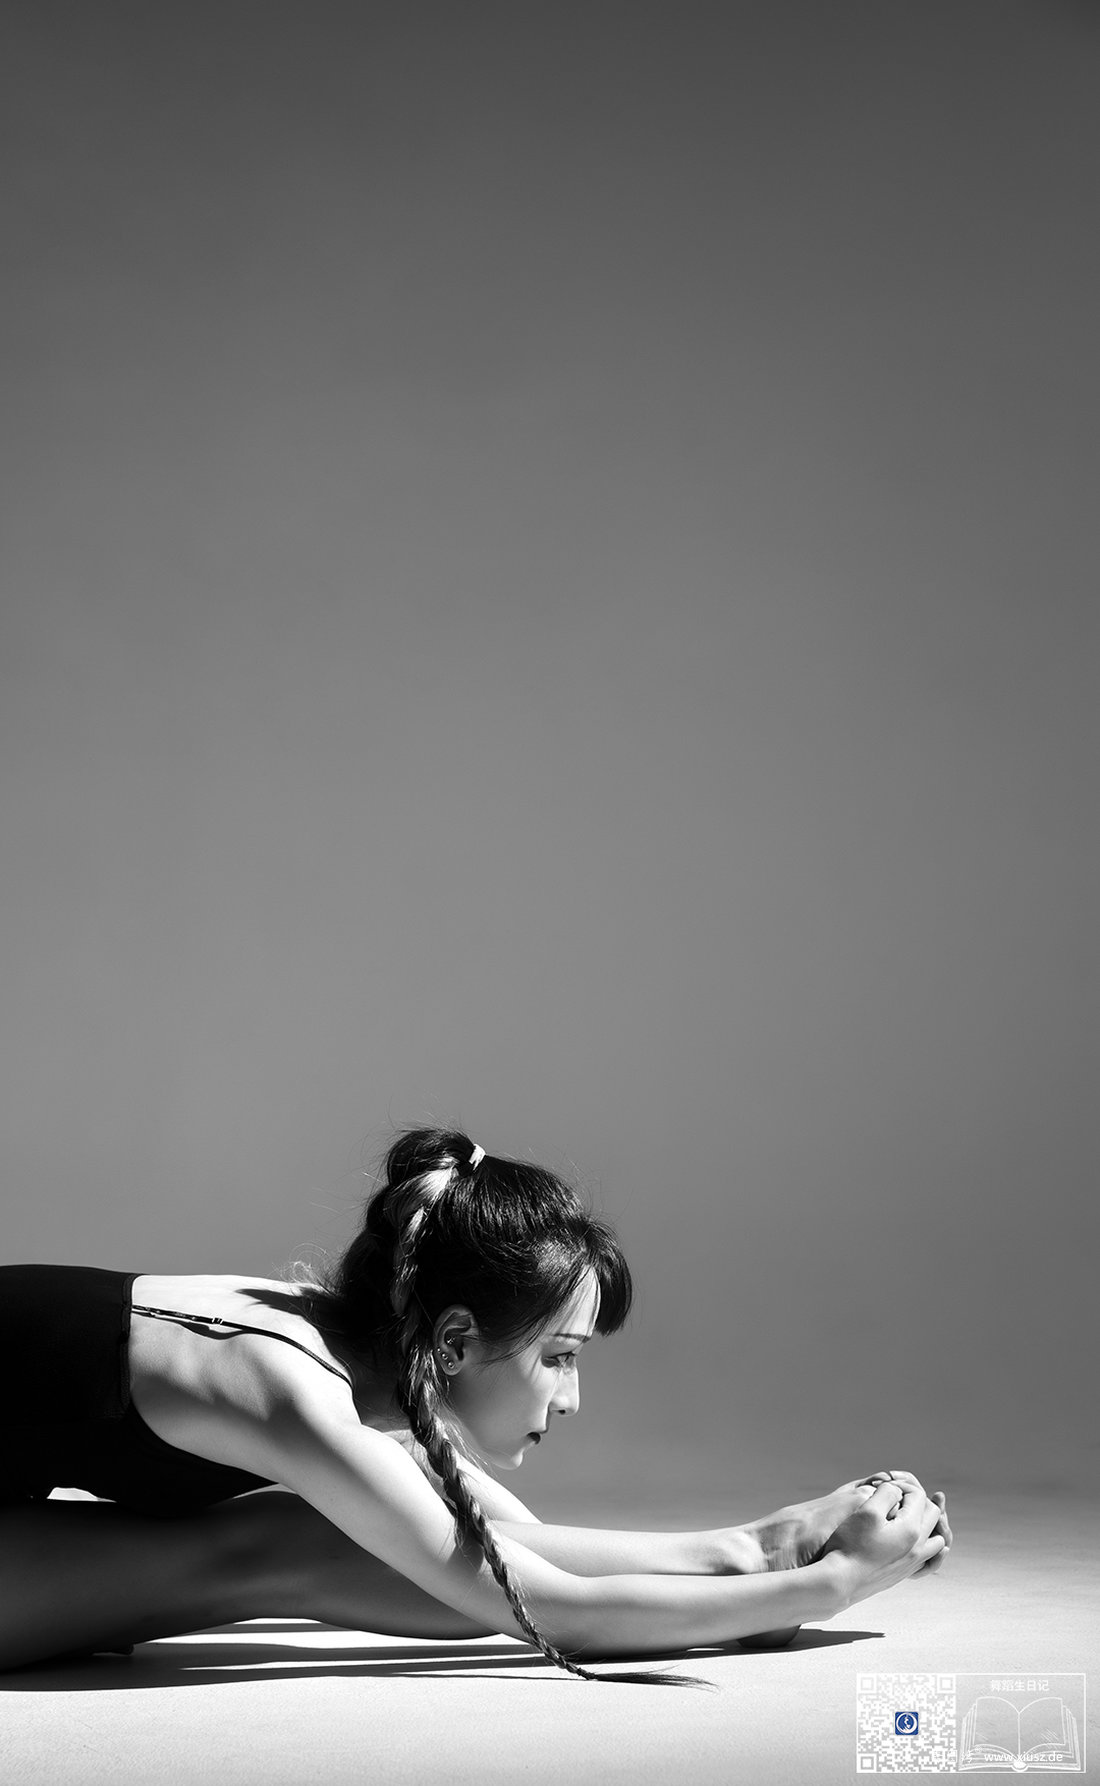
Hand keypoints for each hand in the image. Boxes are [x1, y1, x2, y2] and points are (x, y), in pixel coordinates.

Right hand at [820, 1481, 946, 1607]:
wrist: (841, 1581)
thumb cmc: (851, 1544)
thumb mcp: (867, 1510)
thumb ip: (887, 1493)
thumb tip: (898, 1490)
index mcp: (911, 1529)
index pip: (919, 1496)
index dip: (902, 1486)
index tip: (885, 1487)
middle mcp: (918, 1548)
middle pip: (932, 1515)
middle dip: (917, 1501)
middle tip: (896, 1497)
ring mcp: (913, 1563)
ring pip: (936, 1539)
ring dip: (925, 1523)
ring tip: (906, 1516)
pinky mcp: (904, 1573)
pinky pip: (927, 1558)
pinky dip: (924, 1544)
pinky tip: (911, 1541)